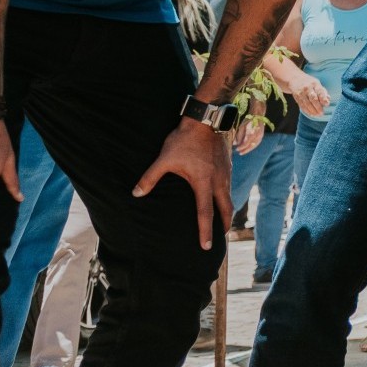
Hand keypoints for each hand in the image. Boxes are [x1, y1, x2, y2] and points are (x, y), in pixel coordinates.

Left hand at [133, 119, 232, 250]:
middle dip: (224, 224)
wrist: (206, 120)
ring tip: (223, 219)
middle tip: (222, 236)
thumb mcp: (164, 159)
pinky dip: (227, 196)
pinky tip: (221, 194)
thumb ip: (150, 178)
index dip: (205, 231)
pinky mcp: (228, 165)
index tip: (207, 246)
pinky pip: (229, 186)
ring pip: (230, 197)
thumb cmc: (184, 140)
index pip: (205, 213)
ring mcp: (226, 173)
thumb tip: (136, 194)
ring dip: (227, 210)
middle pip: (226, 209)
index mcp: (203, 183)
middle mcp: (219, 181)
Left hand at [232, 117, 266, 155]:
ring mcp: (260, 136)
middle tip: (240, 153)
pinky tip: (248, 148)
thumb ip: (239, 135)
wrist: (258, 115)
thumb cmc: (249, 120)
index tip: (237, 149)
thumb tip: (236, 143)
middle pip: (252, 145)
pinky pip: (256, 143)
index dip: (242, 147)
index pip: (247, 142)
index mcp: (253, 132)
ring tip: (243, 151)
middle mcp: (258, 135)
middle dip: (245, 150)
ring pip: (255, 145)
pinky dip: (252, 146)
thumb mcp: (242, 127)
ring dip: (249, 149)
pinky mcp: (261, 136)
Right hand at [286, 72, 329, 118]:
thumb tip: (328, 100)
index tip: (327, 104)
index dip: (323, 98)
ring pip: (307, 103)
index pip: (320, 91)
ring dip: (313, 110)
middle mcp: (307, 88)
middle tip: (322, 113)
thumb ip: (323, 92)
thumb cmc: (309, 83)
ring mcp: (301, 92)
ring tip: (317, 115)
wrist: (294, 79)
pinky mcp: (296, 97)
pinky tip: (311, 114)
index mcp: (315, 84)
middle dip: (318, 107)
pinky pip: (302, 105)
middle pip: (313, 98)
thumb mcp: (317, 84)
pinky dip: (307, 111)